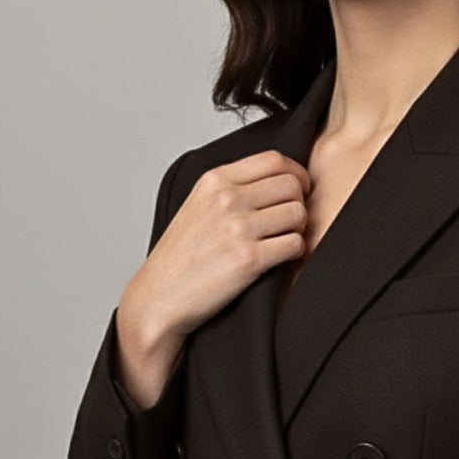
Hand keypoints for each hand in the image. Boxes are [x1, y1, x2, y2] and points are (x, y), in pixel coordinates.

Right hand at [121, 148, 311, 348]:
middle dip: (300, 202)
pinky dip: (295, 252)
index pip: (274, 160)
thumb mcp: (197, 205)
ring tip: (283, 239)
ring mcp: (238, 228)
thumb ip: (231, 187)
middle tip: (291, 220)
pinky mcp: (249, 258)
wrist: (158, 298)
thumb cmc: (179, 258)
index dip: (296, 173)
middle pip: (292, 184)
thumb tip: (277, 179)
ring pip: (298, 213)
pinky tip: (280, 257)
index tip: (298, 188)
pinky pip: (295, 244)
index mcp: (215, 181)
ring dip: (298, 228)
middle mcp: (227, 199)